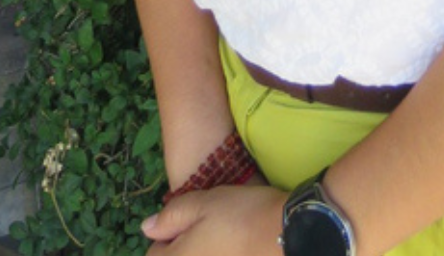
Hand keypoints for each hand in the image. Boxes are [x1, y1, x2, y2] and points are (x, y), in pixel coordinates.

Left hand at [142, 183, 286, 253]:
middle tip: (204, 230)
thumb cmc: (240, 215)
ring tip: (220, 238)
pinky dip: (219, 254)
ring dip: (202, 252)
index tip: (184, 222)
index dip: (164, 237)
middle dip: (183, 248)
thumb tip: (147, 228)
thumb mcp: (203, 202)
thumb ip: (171, 216)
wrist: (286, 234)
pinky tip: (233, 247)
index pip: (153, 255)